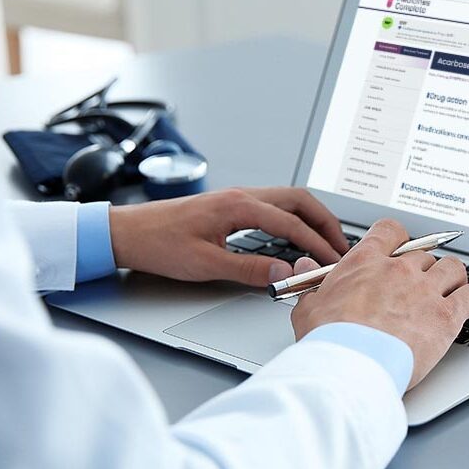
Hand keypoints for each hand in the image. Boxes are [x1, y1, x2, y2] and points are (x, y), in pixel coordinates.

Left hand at [109, 187, 351, 285]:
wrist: (126, 232)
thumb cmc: (158, 243)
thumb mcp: (205, 264)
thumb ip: (249, 269)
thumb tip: (284, 272)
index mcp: (238, 206)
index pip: (291, 223)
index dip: (316, 244)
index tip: (332, 261)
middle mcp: (241, 196)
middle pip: (299, 200)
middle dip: (325, 221)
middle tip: (341, 245)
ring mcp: (237, 197)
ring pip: (288, 199)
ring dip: (312, 217)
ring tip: (326, 240)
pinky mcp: (231, 205)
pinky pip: (275, 205)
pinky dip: (295, 217)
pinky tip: (297, 234)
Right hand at [290, 219, 468, 389]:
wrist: (353, 364)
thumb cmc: (330, 339)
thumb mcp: (309, 307)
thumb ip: (313, 283)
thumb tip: (305, 265)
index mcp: (367, 262)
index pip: (391, 232)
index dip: (399, 239)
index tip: (401, 248)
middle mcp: (400, 270)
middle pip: (423, 255)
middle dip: (423, 268)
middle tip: (422, 283)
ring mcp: (426, 291)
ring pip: (453, 268)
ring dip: (454, 277)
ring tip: (454, 287)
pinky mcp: (446, 315)